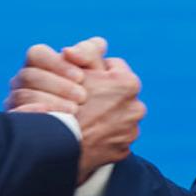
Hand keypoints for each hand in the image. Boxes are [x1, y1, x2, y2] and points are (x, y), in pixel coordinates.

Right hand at [5, 42, 89, 114]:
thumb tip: (67, 51)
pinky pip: (20, 116)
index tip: (81, 77)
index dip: (57, 64)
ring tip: (74, 110)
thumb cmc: (93, 88)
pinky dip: (37, 115)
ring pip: (23, 96)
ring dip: (51, 102)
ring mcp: (16, 100)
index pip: (36, 54)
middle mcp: (23, 80)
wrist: (93, 122)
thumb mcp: (95, 67)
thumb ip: (88, 51)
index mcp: (38, 62)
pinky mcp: (19, 120)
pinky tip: (56, 121)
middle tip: (82, 97)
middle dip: (58, 86)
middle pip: (29, 76)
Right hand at [75, 55, 144, 182]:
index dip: (94, 71)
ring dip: (104, 116)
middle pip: (117, 94)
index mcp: (128, 84)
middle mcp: (137, 108)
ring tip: (84, 118)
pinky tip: (87, 134)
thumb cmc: (64, 101)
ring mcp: (131, 132)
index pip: (113, 67)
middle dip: (103, 94)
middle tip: (82, 98)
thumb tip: (99, 44)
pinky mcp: (122, 152)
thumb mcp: (75, 69)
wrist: (59, 146)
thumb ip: (88, 53)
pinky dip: (103, 136)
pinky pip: (114, 139)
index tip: (82, 78)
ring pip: (117, 117)